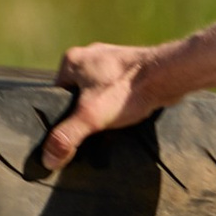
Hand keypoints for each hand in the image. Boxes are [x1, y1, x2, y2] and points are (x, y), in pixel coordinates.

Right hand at [43, 41, 162, 172]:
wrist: (168, 76)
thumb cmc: (127, 90)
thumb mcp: (90, 117)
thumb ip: (66, 138)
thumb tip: (48, 159)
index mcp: (71, 60)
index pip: (54, 95)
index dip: (60, 116)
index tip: (70, 132)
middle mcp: (89, 55)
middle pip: (76, 95)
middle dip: (82, 114)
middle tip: (91, 132)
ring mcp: (111, 60)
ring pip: (96, 93)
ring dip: (101, 110)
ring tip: (108, 126)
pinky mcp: (130, 68)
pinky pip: (115, 90)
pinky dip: (117, 103)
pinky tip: (123, 115)